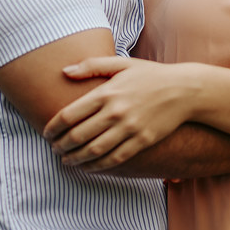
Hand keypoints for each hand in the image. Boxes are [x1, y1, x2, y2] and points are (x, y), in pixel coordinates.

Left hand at [43, 57, 199, 170]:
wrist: (183, 90)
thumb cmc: (149, 75)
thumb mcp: (121, 63)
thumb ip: (91, 66)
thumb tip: (64, 71)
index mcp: (106, 92)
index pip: (69, 115)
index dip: (53, 127)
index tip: (46, 133)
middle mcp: (116, 112)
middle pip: (78, 136)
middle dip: (60, 146)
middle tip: (53, 149)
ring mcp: (129, 128)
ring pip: (94, 151)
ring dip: (75, 159)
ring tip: (66, 160)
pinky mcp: (142, 141)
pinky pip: (114, 159)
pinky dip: (97, 166)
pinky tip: (88, 166)